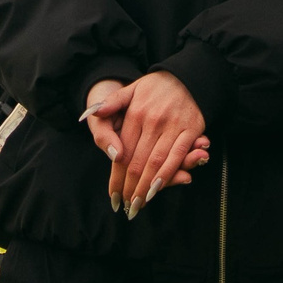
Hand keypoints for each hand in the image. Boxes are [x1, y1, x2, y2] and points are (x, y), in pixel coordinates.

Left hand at [81, 73, 208, 218]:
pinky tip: (159, 188)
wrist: (187, 75)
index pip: (123, 152)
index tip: (113, 194)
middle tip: (126, 207)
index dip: (117, 176)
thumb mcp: (130, 89)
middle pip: (137, 161)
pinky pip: (177, 156)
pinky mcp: (190, 130)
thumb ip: (112, 103)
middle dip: (131, 188)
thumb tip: (92, 113)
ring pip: (156, 162)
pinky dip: (168, 174)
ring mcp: (171, 126)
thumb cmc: (155, 86)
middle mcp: (152, 121)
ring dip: (147, 187)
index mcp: (135, 114)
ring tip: (139, 204)